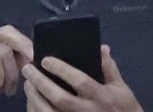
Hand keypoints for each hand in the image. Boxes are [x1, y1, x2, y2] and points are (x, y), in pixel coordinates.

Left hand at [22, 45, 142, 110]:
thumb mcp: (121, 88)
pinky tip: (32, 102)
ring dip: (36, 98)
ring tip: (28, 84)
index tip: (46, 60)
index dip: (62, 70)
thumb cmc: (124, 109)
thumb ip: (109, 67)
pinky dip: (38, 111)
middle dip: (41, 82)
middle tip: (28, 69)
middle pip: (61, 98)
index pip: (80, 81)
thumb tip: (101, 47)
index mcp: (102, 97)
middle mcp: (89, 111)